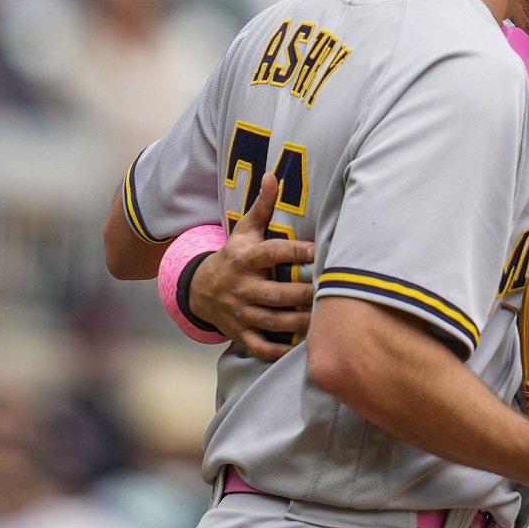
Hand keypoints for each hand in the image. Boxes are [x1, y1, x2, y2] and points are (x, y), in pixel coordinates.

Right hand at [190, 173, 314, 360]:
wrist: (198, 290)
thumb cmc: (233, 256)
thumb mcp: (244, 230)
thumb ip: (262, 206)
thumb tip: (274, 176)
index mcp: (245, 259)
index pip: (272, 254)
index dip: (295, 252)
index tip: (319, 250)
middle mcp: (241, 287)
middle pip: (275, 293)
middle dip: (303, 294)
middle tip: (330, 292)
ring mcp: (240, 313)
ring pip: (272, 322)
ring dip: (298, 323)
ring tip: (323, 320)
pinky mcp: (240, 334)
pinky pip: (260, 347)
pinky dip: (278, 351)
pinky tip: (301, 348)